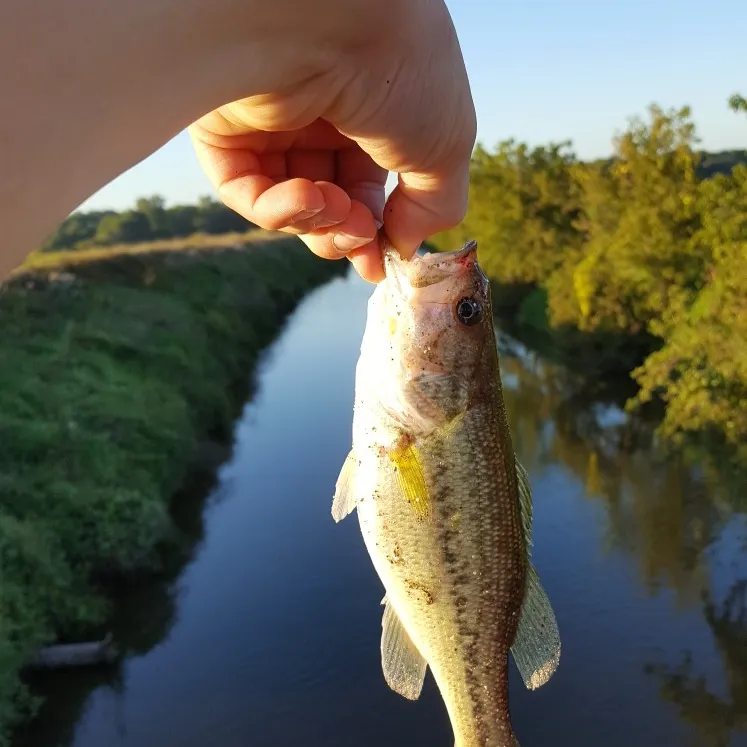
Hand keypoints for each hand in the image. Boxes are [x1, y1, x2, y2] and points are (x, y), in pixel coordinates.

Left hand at [188, 0, 475, 281]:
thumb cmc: (400, 66)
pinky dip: (279, 211)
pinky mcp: (226, 128)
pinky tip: (306, 198)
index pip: (367, 183)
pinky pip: (247, 192)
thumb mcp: (445, 145)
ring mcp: (271, 122)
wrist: (330, 15)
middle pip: (328, 201)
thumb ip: (434, 205)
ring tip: (338, 212)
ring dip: (319, 223)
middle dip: (348, 235)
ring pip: (288, 204)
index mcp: (372, 108)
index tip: (383, 260)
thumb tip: (404, 245)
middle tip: (360, 246)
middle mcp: (321, 113)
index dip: (376, 228)